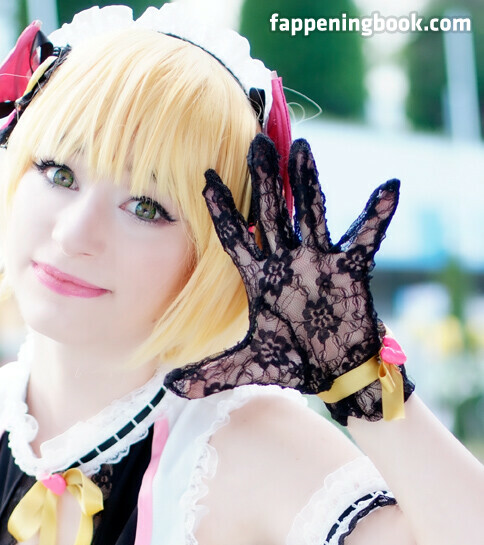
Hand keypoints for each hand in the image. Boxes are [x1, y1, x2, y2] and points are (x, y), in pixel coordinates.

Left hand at [165, 135, 411, 422]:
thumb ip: (211, 373)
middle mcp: (288, 262)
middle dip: (264, 180)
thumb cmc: (292, 362)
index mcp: (261, 278)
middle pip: (271, 214)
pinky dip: (378, 214)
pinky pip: (365, 237)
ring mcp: (319, 261)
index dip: (222, 210)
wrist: (333, 373)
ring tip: (302, 147)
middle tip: (255, 141)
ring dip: (308, 183)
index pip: (236, 238)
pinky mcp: (350, 270)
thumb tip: (171, 386)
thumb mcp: (247, 367)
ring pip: (311, 215)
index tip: (205, 176)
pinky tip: (389, 188)